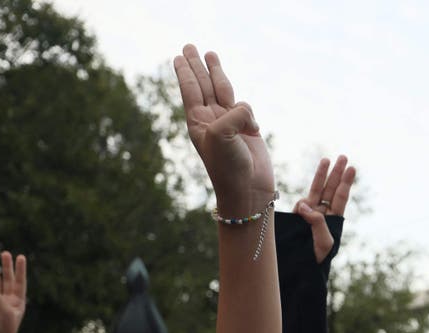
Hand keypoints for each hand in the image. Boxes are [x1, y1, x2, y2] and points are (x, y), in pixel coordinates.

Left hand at [173, 45, 274, 215]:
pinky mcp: (247, 131)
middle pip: (202, 83)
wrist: (247, 190)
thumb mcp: (223, 134)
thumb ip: (235, 113)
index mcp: (198, 121)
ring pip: (222, 90)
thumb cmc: (228, 166)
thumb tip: (249, 117)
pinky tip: (245, 113)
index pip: (191, 88)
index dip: (185, 71)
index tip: (178, 56)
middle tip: (189, 47)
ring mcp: (229, 124)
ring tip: (210, 54)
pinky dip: (246, 109)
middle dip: (196, 65)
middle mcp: (212, 120)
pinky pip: (245, 109)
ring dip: (216, 71)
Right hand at [294, 155, 355, 261]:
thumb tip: (304, 204)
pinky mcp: (296, 217)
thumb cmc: (317, 258)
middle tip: (343, 157)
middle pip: (331, 189)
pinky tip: (303, 209)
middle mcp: (323, 214)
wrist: (301, 269)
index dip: (346, 182)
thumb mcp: (324, 242)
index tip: (351, 168)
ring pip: (317, 191)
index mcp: (334, 220)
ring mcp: (309, 214)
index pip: (341, 197)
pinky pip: (301, 204)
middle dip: (337, 173)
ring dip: (322, 175)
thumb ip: (317, 222)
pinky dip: (303, 203)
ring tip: (327, 160)